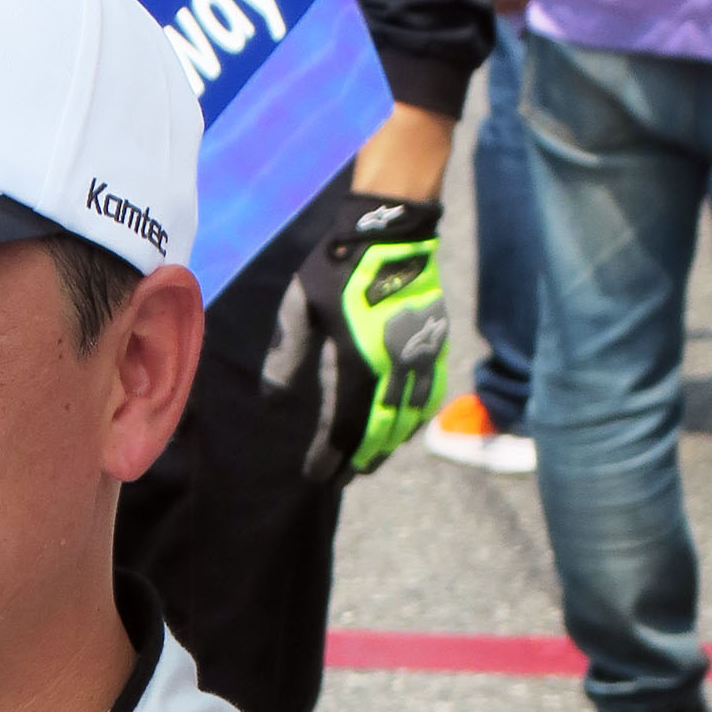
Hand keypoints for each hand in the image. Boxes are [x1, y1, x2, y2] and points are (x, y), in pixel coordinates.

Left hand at [261, 188, 450, 484]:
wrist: (392, 230)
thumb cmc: (339, 266)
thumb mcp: (299, 306)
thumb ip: (287, 355)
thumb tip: (275, 400)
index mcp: (357, 362)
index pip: (342, 427)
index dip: (329, 457)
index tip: (316, 476)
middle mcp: (393, 368)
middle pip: (377, 432)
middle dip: (357, 461)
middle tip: (339, 481)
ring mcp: (419, 357)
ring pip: (407, 419)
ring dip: (386, 447)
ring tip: (367, 465)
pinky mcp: (436, 344)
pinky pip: (428, 395)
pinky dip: (413, 420)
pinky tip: (402, 430)